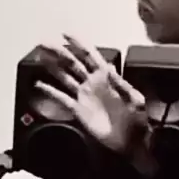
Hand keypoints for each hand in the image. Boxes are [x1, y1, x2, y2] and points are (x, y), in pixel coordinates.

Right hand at [31, 35, 148, 153]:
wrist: (132, 144)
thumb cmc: (138, 122)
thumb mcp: (135, 100)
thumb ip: (121, 84)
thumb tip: (109, 67)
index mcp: (108, 78)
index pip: (90, 56)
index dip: (78, 44)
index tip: (65, 34)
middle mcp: (93, 84)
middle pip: (73, 63)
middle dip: (59, 52)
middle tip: (44, 43)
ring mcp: (85, 96)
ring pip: (65, 77)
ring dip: (52, 67)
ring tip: (39, 57)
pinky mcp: (79, 110)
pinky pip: (62, 98)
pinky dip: (50, 91)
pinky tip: (39, 85)